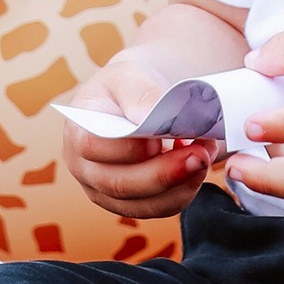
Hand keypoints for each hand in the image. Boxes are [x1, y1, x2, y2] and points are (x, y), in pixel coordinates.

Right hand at [59, 42, 215, 224]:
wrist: (137, 100)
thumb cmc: (128, 86)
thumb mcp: (129, 75)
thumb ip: (139, 94)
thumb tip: (148, 118)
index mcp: (78, 132)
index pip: (94, 147)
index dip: (128, 147)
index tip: (160, 137)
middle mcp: (86, 169)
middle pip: (120, 184)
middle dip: (164, 173)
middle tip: (200, 154)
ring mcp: (107, 192)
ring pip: (144, 204)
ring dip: (180, 185)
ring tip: (205, 156)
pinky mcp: (133, 203)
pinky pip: (160, 208)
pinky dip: (185, 192)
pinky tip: (198, 169)